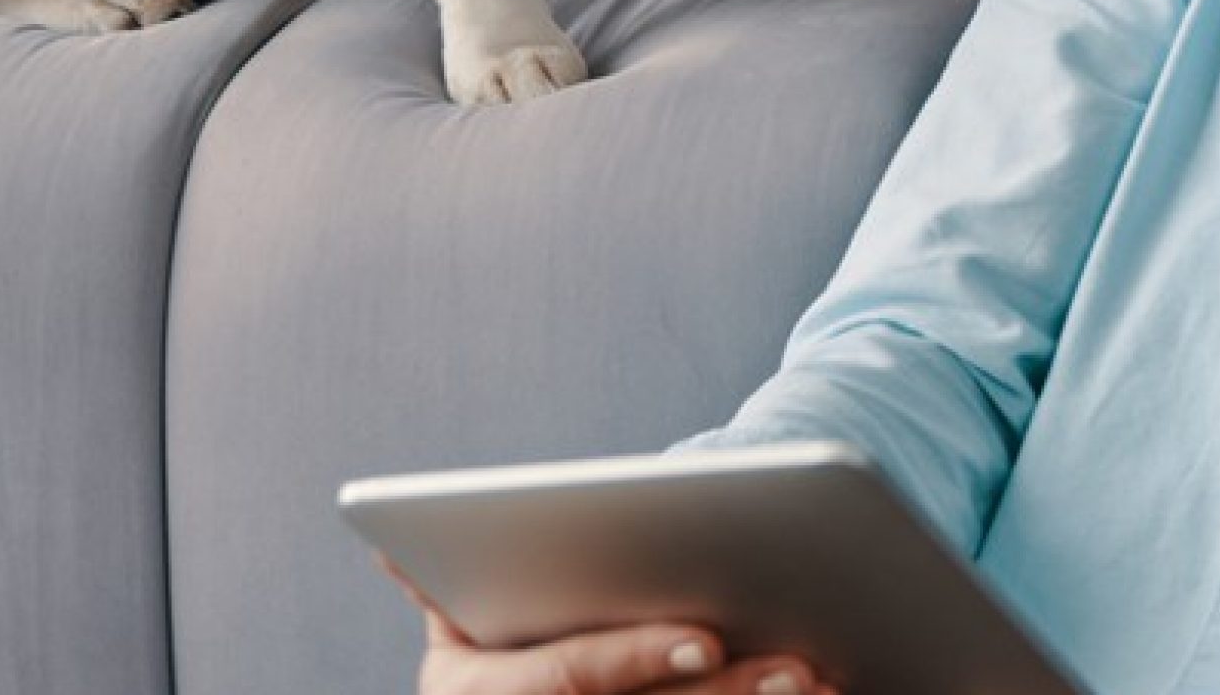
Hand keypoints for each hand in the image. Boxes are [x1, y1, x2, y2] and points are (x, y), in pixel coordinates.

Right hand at [408, 588, 827, 694]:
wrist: (527, 689)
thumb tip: (391, 540)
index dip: (632, 659)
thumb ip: (446, 575)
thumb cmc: (506, 629)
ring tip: (828, 682)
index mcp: (477, 694)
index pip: (563, 679)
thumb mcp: (468, 609)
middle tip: (802, 666)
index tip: (707, 636)